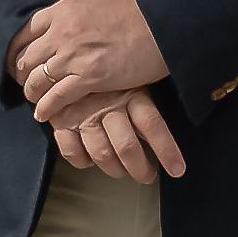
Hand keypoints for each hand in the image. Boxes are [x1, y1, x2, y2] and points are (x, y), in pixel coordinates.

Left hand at [15, 0, 168, 119]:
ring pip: (36, 80)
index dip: (18, 52)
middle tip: (27, 85)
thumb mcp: (95, 6)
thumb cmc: (135, 16)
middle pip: (27, 59)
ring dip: (33, 94)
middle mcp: (62, 31)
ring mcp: (73, 55)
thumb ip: (73, 19)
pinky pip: (56, 97)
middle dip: (23, 75)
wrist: (162, 24)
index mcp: (63, 10)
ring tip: (36, 101)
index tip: (20, 63)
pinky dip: (47, 108)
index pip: (25, 33)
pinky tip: (44, 114)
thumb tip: (60, 32)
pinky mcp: (88, 77)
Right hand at [50, 87, 186, 183]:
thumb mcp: (134, 82)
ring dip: (114, 169)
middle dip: (139, 169)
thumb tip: (161, 138)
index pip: (152, 125)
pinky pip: (72, 152)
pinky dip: (82, 162)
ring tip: (121, 171)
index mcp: (131, 93)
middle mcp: (108, 105)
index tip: (177, 170)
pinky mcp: (61, 120)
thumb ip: (144, 107)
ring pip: (101, 153)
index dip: (166, 150)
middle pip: (126, 146)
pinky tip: (90, 160)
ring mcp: (83, 114)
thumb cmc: (110, 76)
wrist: (68, 60)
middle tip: (146, 176)